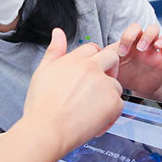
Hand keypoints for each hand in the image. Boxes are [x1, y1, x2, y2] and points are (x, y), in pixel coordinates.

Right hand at [22, 28, 122, 159]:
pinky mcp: (113, 102)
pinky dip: (110, 114)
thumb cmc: (41, 106)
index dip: (93, 59)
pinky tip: (94, 122)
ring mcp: (103, 84)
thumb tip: (58, 32)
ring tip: (92, 110)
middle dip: (111, 67)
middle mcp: (91, 68)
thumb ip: (54, 50)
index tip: (92, 70)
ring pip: (116, 84)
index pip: (92, 48)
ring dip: (108, 95)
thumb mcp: (43, 72)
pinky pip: (120, 103)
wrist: (46, 130)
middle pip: (112, 57)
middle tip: (101, 85)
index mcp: (74, 60)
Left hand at [107, 23, 161, 98]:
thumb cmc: (126, 76)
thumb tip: (89, 57)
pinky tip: (157, 47)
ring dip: (148, 35)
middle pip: (137, 27)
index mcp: (127, 45)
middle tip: (131, 50)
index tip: (120, 54)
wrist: (143, 88)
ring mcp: (151, 48)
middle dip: (133, 35)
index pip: (125, 32)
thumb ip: (104, 62)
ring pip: (153, 29)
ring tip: (142, 48)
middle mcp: (138, 43)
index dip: (124, 39)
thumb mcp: (114, 69)